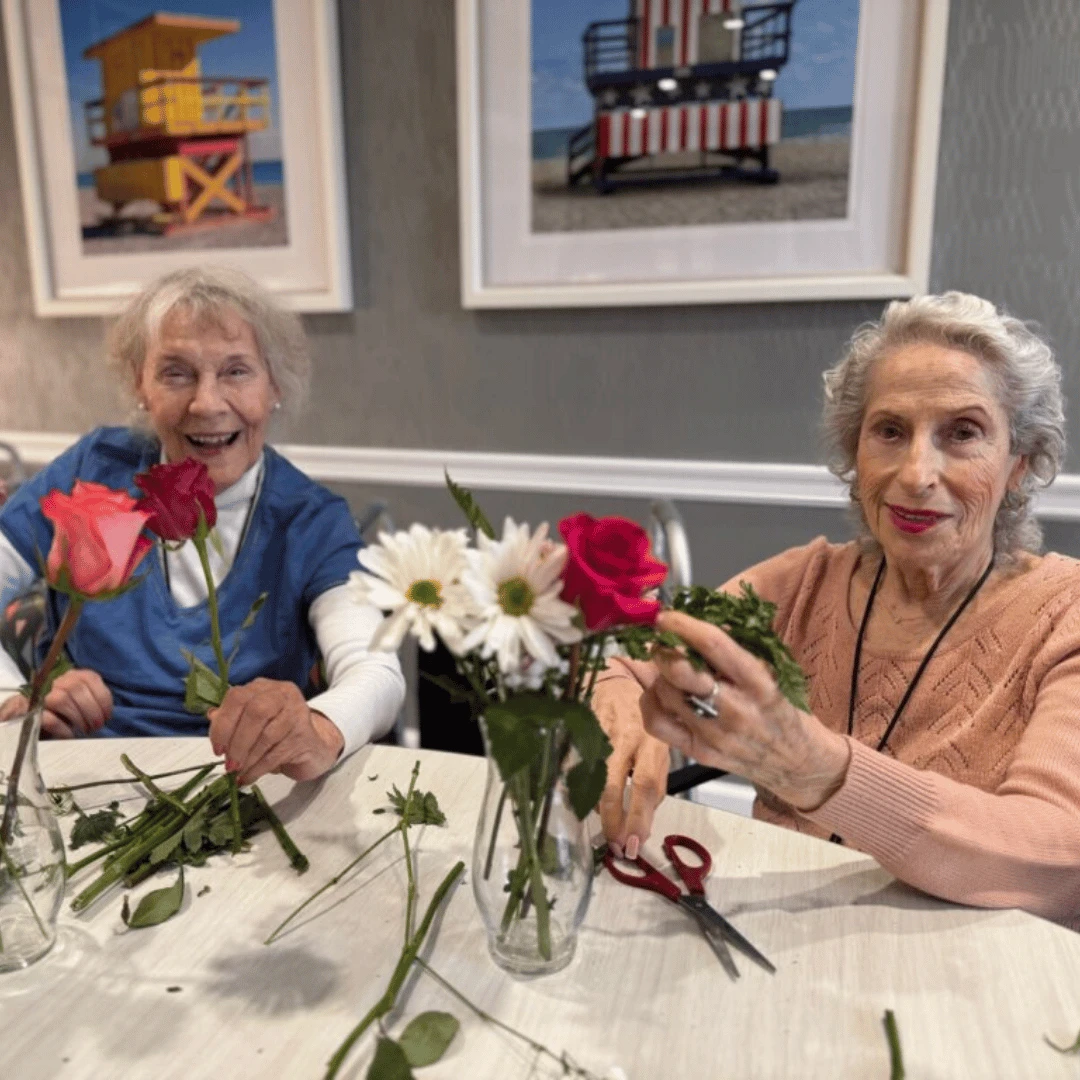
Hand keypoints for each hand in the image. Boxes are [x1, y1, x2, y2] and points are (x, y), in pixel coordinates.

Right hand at [0, 670, 112, 738]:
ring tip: (85, 731)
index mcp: (71, 675)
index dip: (103, 697)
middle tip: (97, 726)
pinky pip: (48, 718)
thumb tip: (106, 715)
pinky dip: (63, 729)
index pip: (89, 678)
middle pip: (76, 688)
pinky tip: (70, 736)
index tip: (108, 715)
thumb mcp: (78, 701)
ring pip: (62, 699)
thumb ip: (90, 700)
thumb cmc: (59, 710)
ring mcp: (40, 694)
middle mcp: (55, 680)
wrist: (25, 716)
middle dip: (92, 710)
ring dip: (79, 717)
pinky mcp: (28, 711)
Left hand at [208, 677, 344, 785]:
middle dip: (237, 742)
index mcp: (264, 688)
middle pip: (256, 712)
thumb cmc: (277, 733)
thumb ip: (231, 717)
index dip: (224, 724)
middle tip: (229, 764)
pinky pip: (276, 754)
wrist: (312, 747)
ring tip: (238, 773)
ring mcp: (297, 713)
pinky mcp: (305, 735)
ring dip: (248, 759)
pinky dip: (258, 769)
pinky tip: (248, 777)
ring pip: (267, 735)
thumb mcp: (251, 723)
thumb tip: (212, 716)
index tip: (217, 749)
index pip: (238, 697)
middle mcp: (283, 695)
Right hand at [593, 667, 669, 858]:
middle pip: (617, 784)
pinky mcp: (580, 732)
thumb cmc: (641, 721)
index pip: (648, 785)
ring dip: (598, 808)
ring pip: (593, 778)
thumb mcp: (658, 747)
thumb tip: (645, 821)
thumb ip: (654, 781)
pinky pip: (576, 766)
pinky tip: (584, 800)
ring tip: (605, 828)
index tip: (636, 843)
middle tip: (615, 846)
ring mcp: (601, 734)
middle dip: (615, 820)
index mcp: (652, 743)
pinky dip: (579, 787)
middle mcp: (628, 738)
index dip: (641, 816)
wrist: (615, 682)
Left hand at [641, 611, 850, 811]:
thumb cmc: (785, 710)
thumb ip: (739, 648)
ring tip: (668, 669)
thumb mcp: (774, 673)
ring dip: (659, 675)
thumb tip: (699, 623)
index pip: (713, 645)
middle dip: (663, 650)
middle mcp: (734, 710)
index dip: (683, 625)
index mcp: (759, 683)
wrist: (797, 763)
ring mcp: (713, 734)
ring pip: (664, 693)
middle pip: (679, 671)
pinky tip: (662, 694)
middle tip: (662, 642)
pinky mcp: (698, 752)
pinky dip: (651, 702)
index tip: (666, 615)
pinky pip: (656, 722)